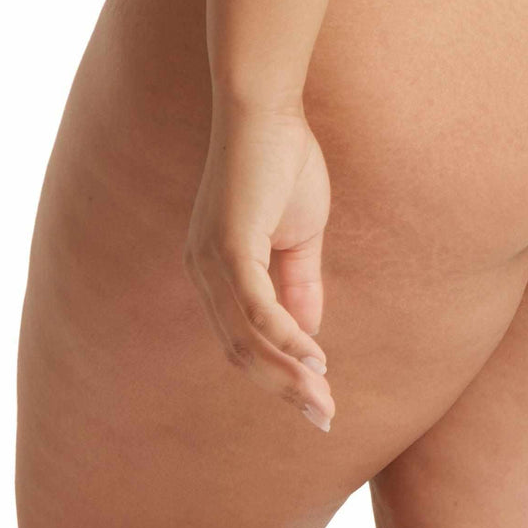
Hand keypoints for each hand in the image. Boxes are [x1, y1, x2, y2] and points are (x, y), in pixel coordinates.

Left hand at [183, 103, 335, 430]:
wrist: (265, 109)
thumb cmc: (283, 160)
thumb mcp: (300, 235)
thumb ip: (300, 284)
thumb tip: (309, 336)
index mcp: (218, 270)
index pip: (244, 339)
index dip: (279, 372)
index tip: (317, 398)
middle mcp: (204, 273)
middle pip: (240, 352)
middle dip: (283, 389)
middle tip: (323, 418)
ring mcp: (212, 262)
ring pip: (247, 339)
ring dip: (288, 375)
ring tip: (322, 402)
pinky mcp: (228, 247)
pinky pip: (256, 308)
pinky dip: (285, 338)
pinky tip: (312, 360)